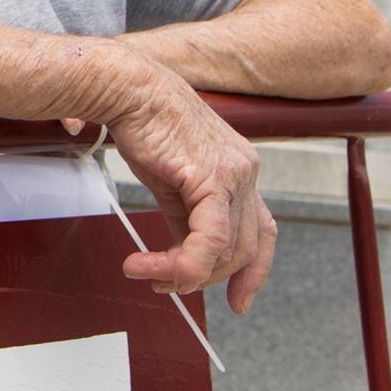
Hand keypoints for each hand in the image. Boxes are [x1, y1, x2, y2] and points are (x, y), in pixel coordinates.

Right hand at [103, 69, 277, 314]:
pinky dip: (183, 262)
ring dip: (184, 274)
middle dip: (206, 278)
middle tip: (166, 286)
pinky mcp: (211, 178)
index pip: (262, 231)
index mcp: (240, 169)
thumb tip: (183, 251)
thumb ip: (185, 215)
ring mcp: (234, 175)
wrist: (128, 90)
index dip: (254, 272)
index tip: (238, 300)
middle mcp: (246, 172)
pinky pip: (208, 239)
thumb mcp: (170, 178)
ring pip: (227, 251)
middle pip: (244, 249)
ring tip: (147, 274)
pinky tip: (151, 266)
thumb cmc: (143, 123)